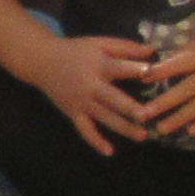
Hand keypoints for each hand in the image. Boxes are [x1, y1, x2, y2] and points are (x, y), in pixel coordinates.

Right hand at [25, 31, 160, 153]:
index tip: (151, 71)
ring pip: (104, 117)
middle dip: (129, 107)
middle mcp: (89, 85)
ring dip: (123, 127)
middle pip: (111, 98)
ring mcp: (81, 102)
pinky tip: (109, 152)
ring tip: (142, 136)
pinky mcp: (73, 113)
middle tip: (147, 116)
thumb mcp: (100, 43)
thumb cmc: (76, 51)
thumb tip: (152, 52)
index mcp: (98, 65)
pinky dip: (95, 141)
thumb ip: (126, 48)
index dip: (134, 69)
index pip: (118, 67)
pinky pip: (85, 130)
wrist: (42, 62)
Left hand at [126, 26, 194, 138]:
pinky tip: (192, 132)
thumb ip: (188, 52)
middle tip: (142, 114)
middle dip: (162, 104)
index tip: (141, 78)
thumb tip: (164, 62)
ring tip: (161, 130)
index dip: (159, 71)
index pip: (177, 64)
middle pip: (184, 90)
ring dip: (178, 120)